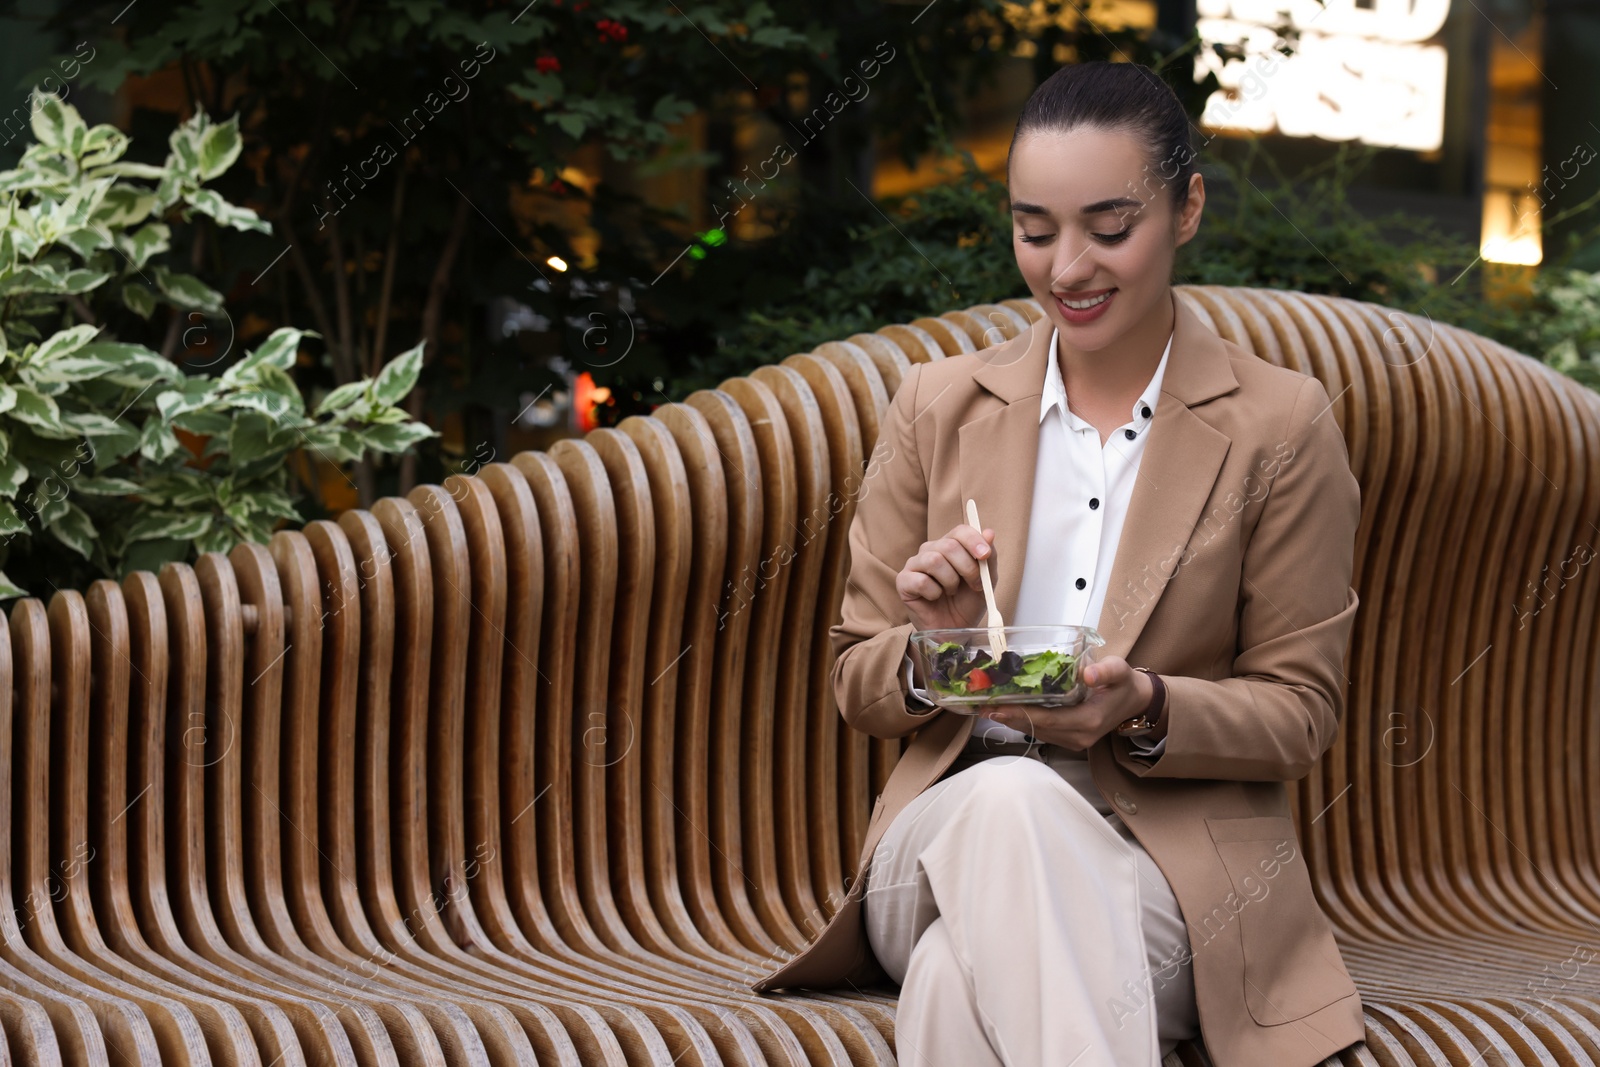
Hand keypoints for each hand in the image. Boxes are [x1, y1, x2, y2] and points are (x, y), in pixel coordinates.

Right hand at [897, 523, 996, 631]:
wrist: (953, 630)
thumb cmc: (967, 603)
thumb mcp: (986, 581)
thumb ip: (989, 558)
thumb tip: (989, 532)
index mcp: (950, 545)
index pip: (960, 531)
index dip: (973, 540)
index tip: (985, 555)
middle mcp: (930, 550)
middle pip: (948, 545)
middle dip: (967, 567)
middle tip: (975, 585)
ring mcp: (915, 565)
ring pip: (934, 560)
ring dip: (950, 581)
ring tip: (951, 591)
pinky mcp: (903, 581)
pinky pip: (921, 580)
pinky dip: (934, 592)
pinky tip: (935, 598)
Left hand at [979, 655, 1154, 748]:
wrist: (1134, 701)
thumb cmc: (1124, 683)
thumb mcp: (1121, 671)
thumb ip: (1106, 671)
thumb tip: (1086, 674)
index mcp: (1088, 721)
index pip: (1048, 719)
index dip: (1021, 713)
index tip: (998, 706)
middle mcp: (1078, 736)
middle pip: (1036, 728)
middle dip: (1008, 717)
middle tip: (981, 705)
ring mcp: (1072, 740)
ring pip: (1035, 731)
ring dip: (1011, 720)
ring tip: (986, 707)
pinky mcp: (1067, 738)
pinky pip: (1040, 731)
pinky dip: (1021, 721)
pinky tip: (1005, 710)